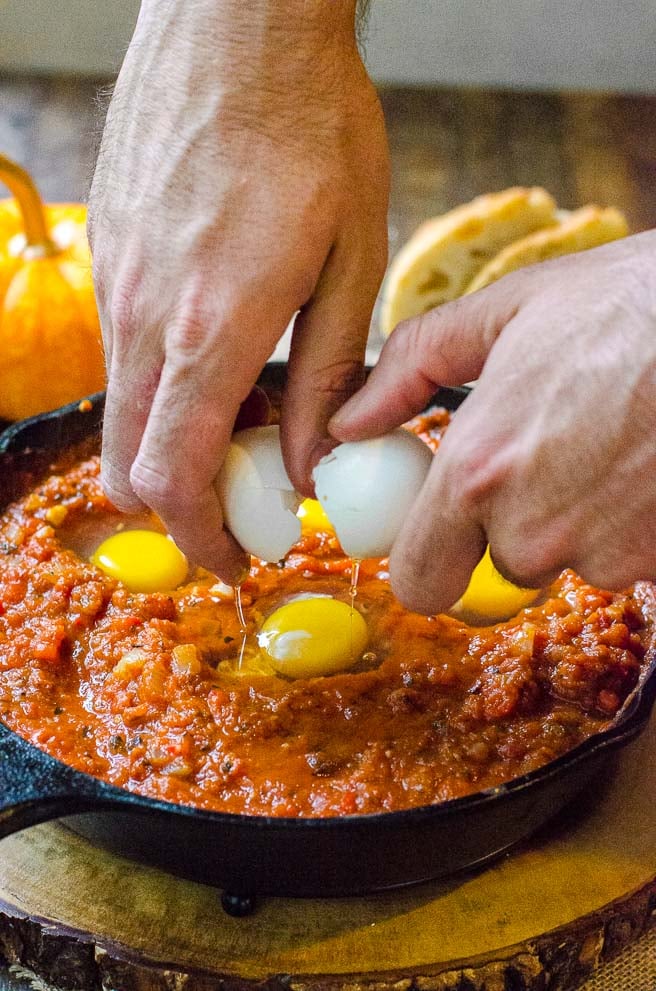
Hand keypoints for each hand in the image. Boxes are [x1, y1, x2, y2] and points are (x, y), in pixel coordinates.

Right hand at [88, 0, 388, 580]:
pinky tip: (216, 357)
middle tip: (240, 504)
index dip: (202, 536)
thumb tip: (314, 462)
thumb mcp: (353, 260)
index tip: (234, 557)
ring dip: (174, 443)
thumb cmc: (313, 128)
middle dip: (179, 506)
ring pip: (123, 411)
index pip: (177, 476)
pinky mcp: (107, 255)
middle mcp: (145, 316)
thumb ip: (329, 376)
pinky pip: (122, 355)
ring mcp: (115, 284)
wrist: (240, 21)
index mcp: (213, 329)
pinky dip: (161, 389)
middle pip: (128, 462)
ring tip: (246, 422)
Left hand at [330, 232, 655, 612]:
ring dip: (575, 522)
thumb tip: (349, 421)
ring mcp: (606, 552)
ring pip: (565, 563)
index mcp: (478, 474)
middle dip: (508, 527)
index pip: (419, 582)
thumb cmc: (625, 302)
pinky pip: (622, 560)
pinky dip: (625, 524)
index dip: (427, 562)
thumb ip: (408, 371)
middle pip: (495, 568)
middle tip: (543, 459)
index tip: (441, 531)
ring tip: (604, 445)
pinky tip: (640, 463)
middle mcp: (535, 529)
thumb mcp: (504, 311)